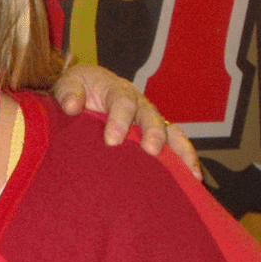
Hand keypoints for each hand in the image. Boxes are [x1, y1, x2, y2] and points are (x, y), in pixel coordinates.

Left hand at [52, 63, 201, 180]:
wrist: (86, 92)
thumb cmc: (78, 90)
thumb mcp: (69, 83)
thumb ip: (68, 92)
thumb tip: (71, 107)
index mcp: (117, 90)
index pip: (122, 102)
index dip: (119, 120)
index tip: (112, 141)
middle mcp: (139, 104)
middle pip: (150, 116)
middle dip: (152, 133)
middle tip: (150, 151)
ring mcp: (149, 120)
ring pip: (170, 131)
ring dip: (178, 149)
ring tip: (185, 170)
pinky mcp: (154, 135)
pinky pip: (176, 144)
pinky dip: (186, 159)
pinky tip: (193, 178)